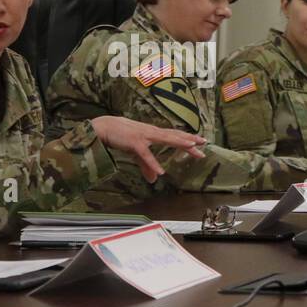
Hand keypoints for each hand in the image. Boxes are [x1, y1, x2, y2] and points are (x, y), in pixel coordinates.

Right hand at [90, 116, 205, 182]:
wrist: (103, 127)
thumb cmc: (120, 136)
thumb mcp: (136, 152)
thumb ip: (146, 165)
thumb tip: (154, 179)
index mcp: (153, 133)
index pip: (174, 135)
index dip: (187, 138)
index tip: (200, 141)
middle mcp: (151, 132)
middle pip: (174, 135)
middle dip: (189, 140)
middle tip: (204, 143)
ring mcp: (144, 136)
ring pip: (165, 139)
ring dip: (179, 142)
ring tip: (192, 147)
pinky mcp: (134, 143)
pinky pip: (146, 155)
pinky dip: (153, 163)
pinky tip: (161, 171)